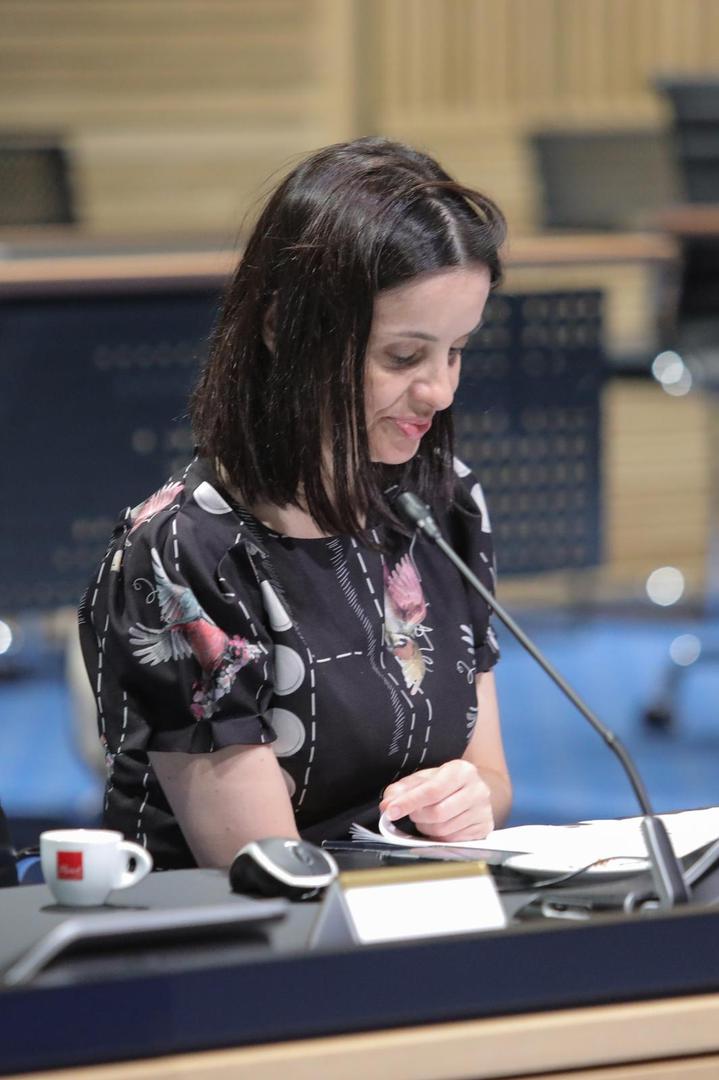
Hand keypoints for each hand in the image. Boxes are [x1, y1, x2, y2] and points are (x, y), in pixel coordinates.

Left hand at [379, 760, 493, 841]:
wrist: (473, 791)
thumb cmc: (445, 784)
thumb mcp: (423, 779)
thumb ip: (402, 789)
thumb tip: (387, 804)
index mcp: (461, 771)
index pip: (431, 790)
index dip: (408, 802)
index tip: (390, 811)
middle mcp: (477, 789)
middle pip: (437, 813)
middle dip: (418, 816)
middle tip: (415, 812)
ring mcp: (483, 811)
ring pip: (444, 830)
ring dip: (427, 828)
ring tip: (428, 818)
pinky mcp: (484, 829)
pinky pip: (453, 841)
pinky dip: (439, 837)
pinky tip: (440, 826)